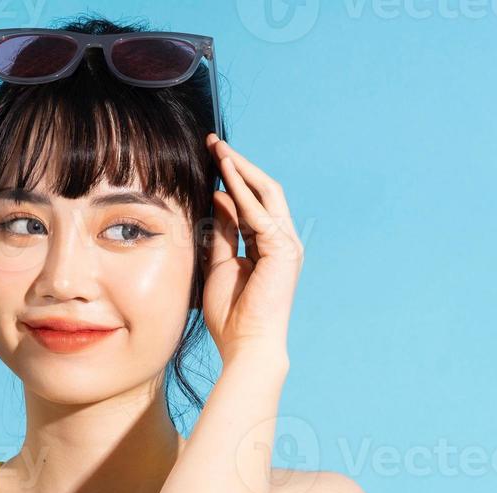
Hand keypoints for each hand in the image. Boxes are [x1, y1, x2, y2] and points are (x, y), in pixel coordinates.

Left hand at [200, 133, 303, 364]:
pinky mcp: (283, 249)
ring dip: (240, 169)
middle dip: (238, 165)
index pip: (252, 203)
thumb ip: (222, 231)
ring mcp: (287, 245)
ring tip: (217, 149)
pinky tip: (225, 173)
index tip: (209, 161)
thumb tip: (218, 196)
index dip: (232, 180)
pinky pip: (260, 212)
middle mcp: (283, 242)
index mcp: (269, 247)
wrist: (245, 345)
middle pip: (263, 192)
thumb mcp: (219, 263)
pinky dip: (242, 190)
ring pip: (265, 194)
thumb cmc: (231, 315)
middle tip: (213, 144)